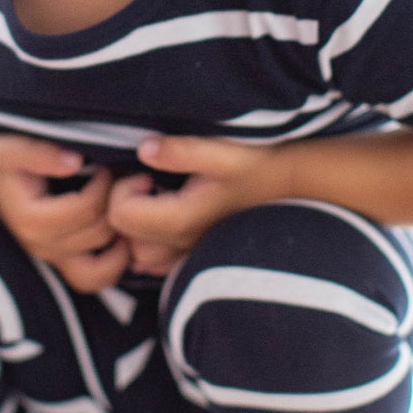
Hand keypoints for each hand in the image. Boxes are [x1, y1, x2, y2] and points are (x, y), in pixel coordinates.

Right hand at [0, 133, 129, 291]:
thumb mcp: (10, 147)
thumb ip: (39, 153)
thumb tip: (76, 161)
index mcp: (30, 219)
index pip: (87, 209)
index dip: (104, 183)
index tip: (103, 163)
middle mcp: (40, 246)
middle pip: (99, 233)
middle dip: (117, 203)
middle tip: (122, 178)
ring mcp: (51, 258)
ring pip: (102, 265)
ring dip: (121, 235)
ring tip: (123, 205)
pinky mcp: (60, 261)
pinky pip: (95, 278)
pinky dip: (116, 262)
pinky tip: (122, 232)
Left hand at [108, 136, 286, 276]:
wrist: (291, 185)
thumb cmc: (257, 165)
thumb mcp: (221, 152)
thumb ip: (181, 151)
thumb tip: (144, 149)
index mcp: (181, 219)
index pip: (120, 215)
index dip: (122, 188)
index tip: (147, 173)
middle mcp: (182, 244)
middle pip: (125, 237)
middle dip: (126, 206)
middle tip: (148, 182)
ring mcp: (190, 254)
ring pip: (139, 255)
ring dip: (138, 227)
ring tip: (157, 198)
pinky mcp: (198, 255)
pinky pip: (159, 263)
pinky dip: (153, 242)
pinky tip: (169, 215)